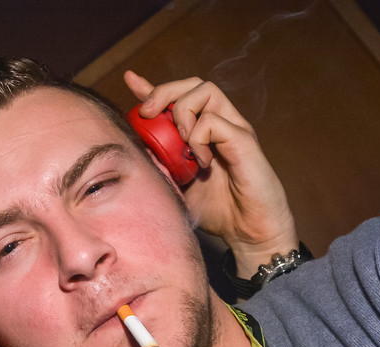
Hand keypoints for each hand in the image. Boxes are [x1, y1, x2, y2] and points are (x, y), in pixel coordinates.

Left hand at [125, 71, 297, 277]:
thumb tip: (137, 148)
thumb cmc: (218, 212)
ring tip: (180, 143)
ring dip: (182, 112)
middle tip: (146, 114)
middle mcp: (221, 124)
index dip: (153, 88)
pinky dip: (199, 138)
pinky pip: (214, 122)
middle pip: (193, 84)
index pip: (179, 98)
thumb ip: (160, 166)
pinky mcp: (244, 142)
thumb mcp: (177, 187)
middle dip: (164, 92)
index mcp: (205, 132)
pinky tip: (200, 163)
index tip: (130, 81)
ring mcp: (234, 130)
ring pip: (205, 91)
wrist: (249, 234)